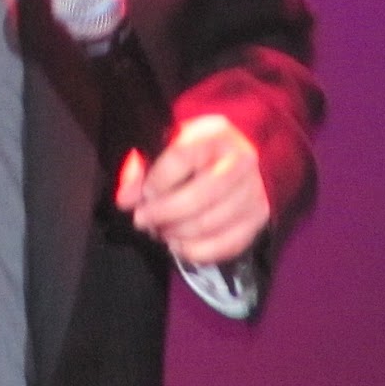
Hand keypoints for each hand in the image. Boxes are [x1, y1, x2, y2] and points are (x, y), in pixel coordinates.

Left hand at [114, 114, 268, 265]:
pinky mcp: (260, 216)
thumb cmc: (195, 149)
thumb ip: (140, 166)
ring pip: (212, 224)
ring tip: (159, 230)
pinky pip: (227, 245)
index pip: (182, 158)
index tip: (141, 194)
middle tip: (142, 220)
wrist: (237, 155)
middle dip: (164, 213)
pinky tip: (179, 245)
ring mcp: (254, 190)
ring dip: (178, 234)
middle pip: (200, 196)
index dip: (157, 181)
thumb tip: (125, 200)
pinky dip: (197, 251)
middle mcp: (241, 161)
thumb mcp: (167, 144)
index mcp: (215, 134)